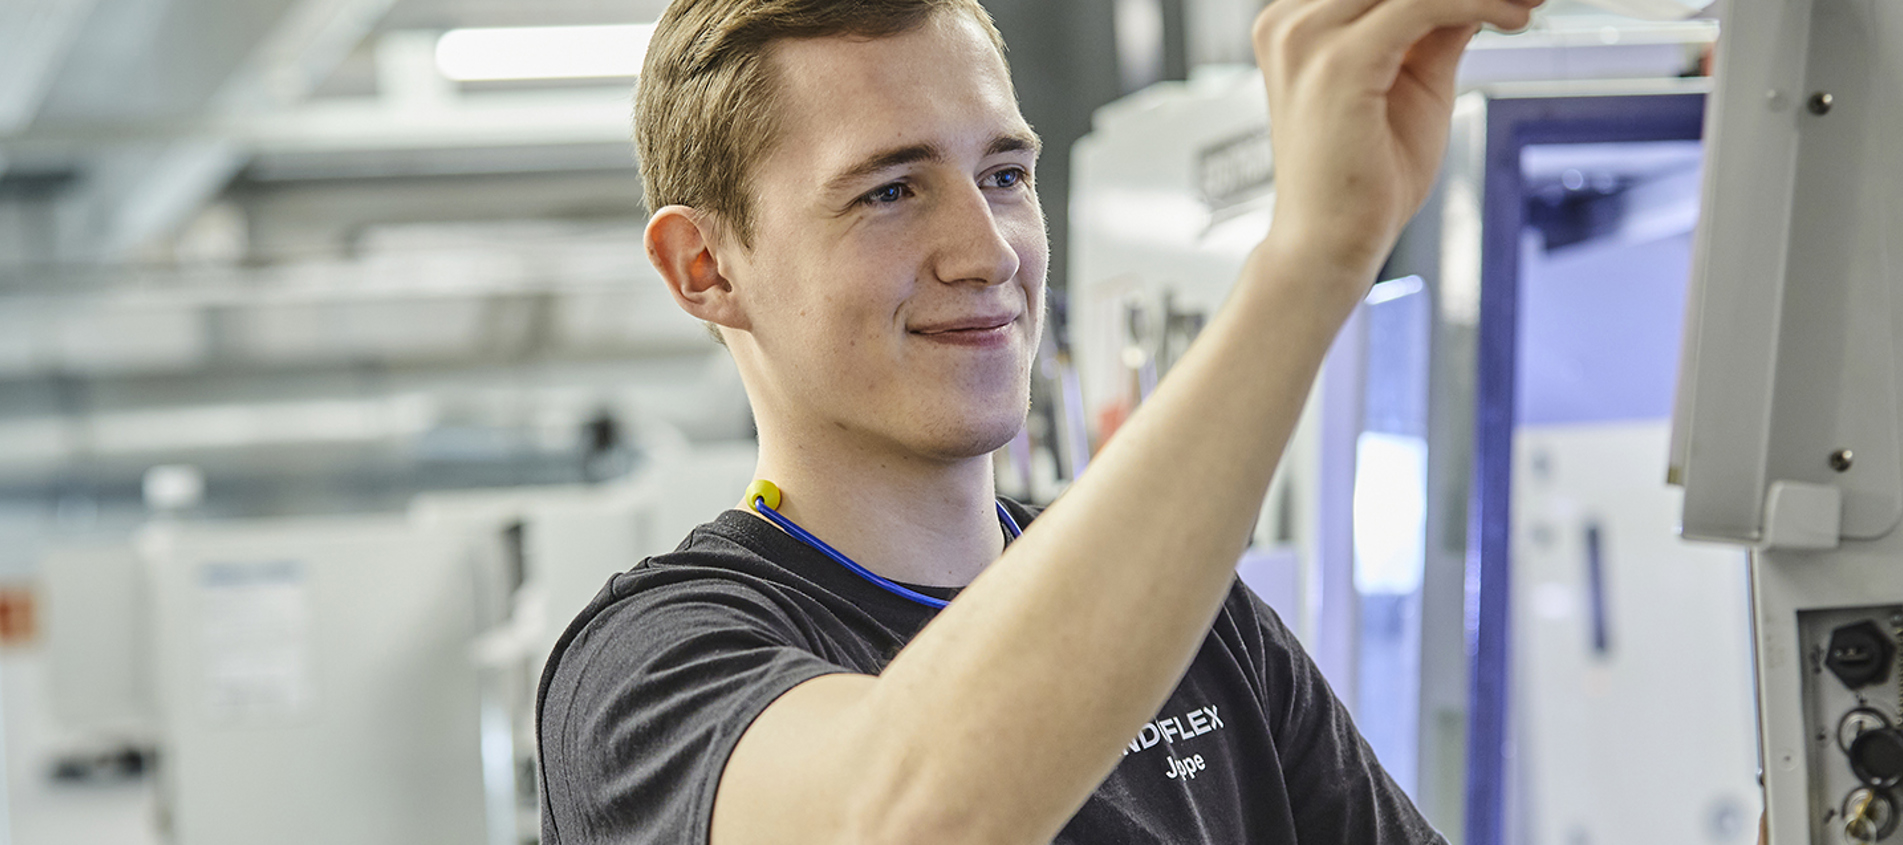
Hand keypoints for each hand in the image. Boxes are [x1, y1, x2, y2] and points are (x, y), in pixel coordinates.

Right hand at [1252, 0, 1538, 274]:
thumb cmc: (1361, 181)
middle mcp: (1291, 21)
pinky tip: (1514, 18)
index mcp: (1297, 22)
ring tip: (1523, 2)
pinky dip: (1479, 3)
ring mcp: (1307, 39)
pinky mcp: (1338, 62)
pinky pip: (1424, 4)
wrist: (1329, 245)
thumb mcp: (1414, 80)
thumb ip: (1439, 26)